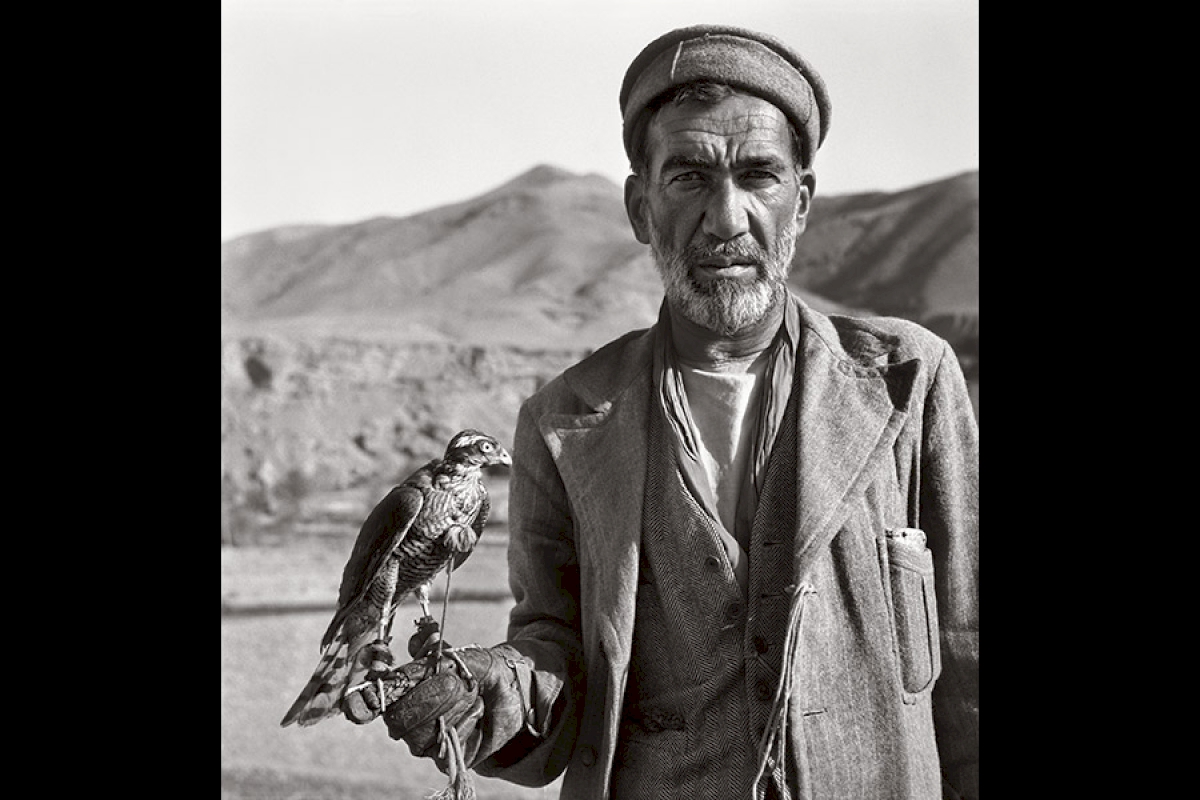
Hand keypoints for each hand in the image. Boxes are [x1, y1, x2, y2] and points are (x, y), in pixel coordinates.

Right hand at [346, 645, 539, 771]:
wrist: (512, 693)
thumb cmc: (481, 670)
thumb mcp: (463, 655)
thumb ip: (439, 649)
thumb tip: (421, 638)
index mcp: (402, 689)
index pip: (374, 698)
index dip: (366, 699)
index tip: (378, 691)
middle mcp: (406, 717)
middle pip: (397, 718)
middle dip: (427, 697)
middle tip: (455, 681)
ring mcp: (424, 740)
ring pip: (419, 736)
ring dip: (450, 709)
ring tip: (472, 693)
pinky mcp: (445, 757)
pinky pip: (445, 747)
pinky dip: (465, 724)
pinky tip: (477, 710)